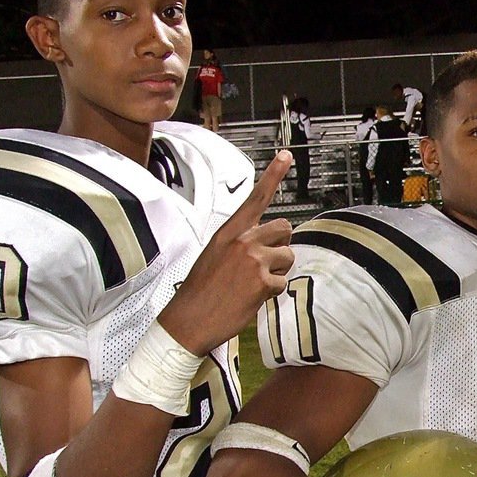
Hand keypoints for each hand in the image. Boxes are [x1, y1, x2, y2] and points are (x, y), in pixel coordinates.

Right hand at [159, 152, 294, 354]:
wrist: (189, 320)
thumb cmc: (201, 291)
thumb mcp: (214, 256)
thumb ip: (240, 243)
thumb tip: (265, 243)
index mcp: (228, 232)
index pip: (255, 198)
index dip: (273, 175)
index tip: (286, 156)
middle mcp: (242, 241)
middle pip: (284, 228)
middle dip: (281, 245)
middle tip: (264, 263)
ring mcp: (254, 260)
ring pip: (287, 257)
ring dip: (277, 271)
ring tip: (252, 284)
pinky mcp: (263, 282)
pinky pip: (282, 283)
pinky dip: (271, 293)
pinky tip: (251, 298)